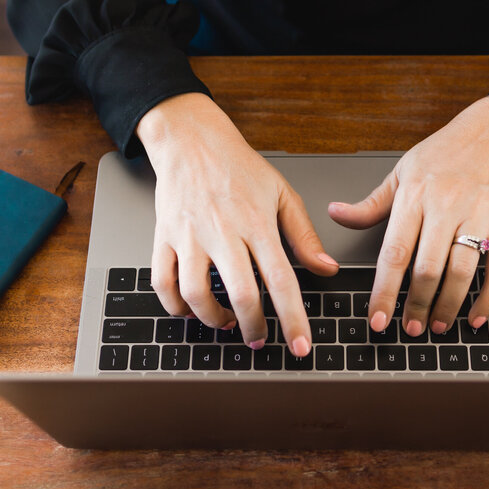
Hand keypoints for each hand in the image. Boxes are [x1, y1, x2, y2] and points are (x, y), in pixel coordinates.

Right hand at [136, 93, 338, 355]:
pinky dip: (175, 306)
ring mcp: (189, 236)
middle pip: (240, 293)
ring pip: (196, 294)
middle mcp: (223, 231)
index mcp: (257, 223)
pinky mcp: (164, 237)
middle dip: (253, 327)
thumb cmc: (238, 167)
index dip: (293, 318)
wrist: (191, 140)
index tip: (300, 347)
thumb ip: (304, 235)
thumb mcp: (282, 194)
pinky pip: (163, 282)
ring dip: (213, 319)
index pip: (280, 280)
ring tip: (227, 322)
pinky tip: (191, 308)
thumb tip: (326, 269)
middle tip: (260, 340)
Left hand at [329, 95, 488, 336]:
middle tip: (408, 328)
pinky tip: (475, 316)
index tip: (377, 318)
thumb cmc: (446, 152)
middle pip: (427, 269)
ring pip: (461, 273)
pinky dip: (488, 298)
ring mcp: (478, 217)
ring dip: (448, 306)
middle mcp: (446, 207)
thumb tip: (335, 213)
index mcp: (415, 196)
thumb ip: (371, 203)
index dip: (384, 291)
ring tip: (437, 326)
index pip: (394, 253)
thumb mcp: (402, 171)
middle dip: (417, 306)